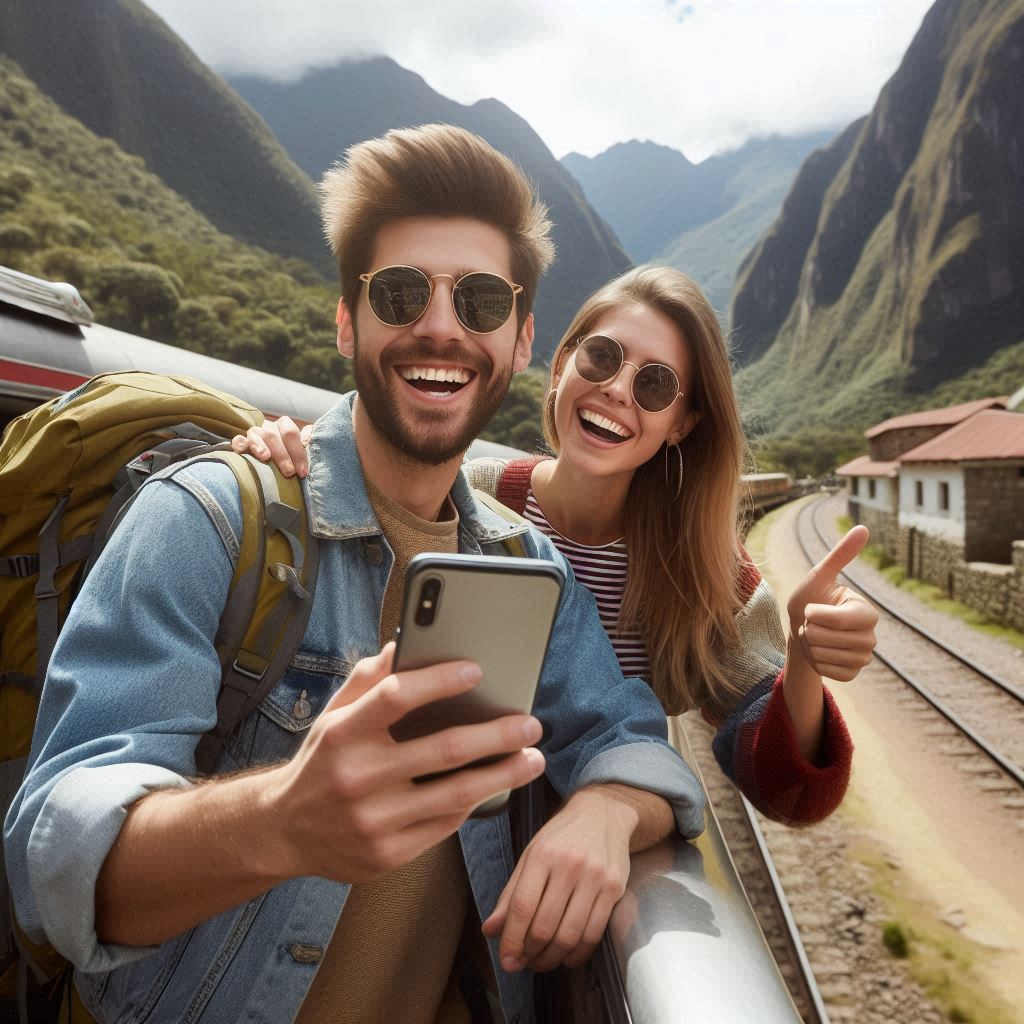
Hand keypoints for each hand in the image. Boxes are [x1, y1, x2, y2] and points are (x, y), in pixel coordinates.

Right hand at [231, 415, 311, 476]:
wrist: (279, 468)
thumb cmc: (295, 460)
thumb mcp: (305, 451)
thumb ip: (308, 443)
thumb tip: (309, 439)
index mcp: (285, 425)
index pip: (291, 433)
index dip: (297, 452)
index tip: (302, 471)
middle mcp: (269, 427)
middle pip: (273, 435)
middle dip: (282, 455)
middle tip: (289, 473)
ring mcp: (255, 434)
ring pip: (256, 434)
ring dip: (260, 446)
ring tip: (266, 458)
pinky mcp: (242, 443)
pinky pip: (238, 440)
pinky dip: (240, 443)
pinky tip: (243, 449)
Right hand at [265, 643, 545, 882]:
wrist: (283, 831)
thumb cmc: (322, 761)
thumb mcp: (334, 714)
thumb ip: (369, 678)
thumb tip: (405, 643)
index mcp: (343, 733)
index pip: (396, 697)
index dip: (440, 680)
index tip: (477, 670)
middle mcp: (357, 776)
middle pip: (443, 750)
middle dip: (497, 735)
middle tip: (530, 724)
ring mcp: (374, 819)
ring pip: (456, 794)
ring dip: (503, 774)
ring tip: (532, 758)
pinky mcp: (388, 853)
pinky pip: (446, 824)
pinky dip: (476, 803)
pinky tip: (496, 785)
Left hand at [481, 787, 635, 972]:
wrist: (603, 814)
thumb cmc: (562, 836)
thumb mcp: (530, 855)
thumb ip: (510, 894)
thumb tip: (490, 930)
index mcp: (543, 854)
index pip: (522, 906)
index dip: (511, 939)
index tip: (506, 959)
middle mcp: (570, 865)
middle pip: (545, 925)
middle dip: (529, 953)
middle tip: (522, 962)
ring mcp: (595, 878)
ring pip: (570, 935)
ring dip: (552, 958)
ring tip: (541, 961)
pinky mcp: (615, 890)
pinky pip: (594, 933)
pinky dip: (577, 954)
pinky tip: (566, 956)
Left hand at [786, 525, 876, 680]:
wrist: (800, 629)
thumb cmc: (810, 599)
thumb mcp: (819, 576)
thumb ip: (841, 555)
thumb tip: (864, 528)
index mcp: (867, 612)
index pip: (839, 620)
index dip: (815, 614)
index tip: (812, 609)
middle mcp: (871, 637)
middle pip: (826, 638)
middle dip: (808, 629)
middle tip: (813, 624)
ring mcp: (864, 658)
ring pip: (824, 655)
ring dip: (809, 645)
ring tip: (815, 636)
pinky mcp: (852, 674)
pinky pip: (827, 671)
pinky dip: (815, 662)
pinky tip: (819, 652)